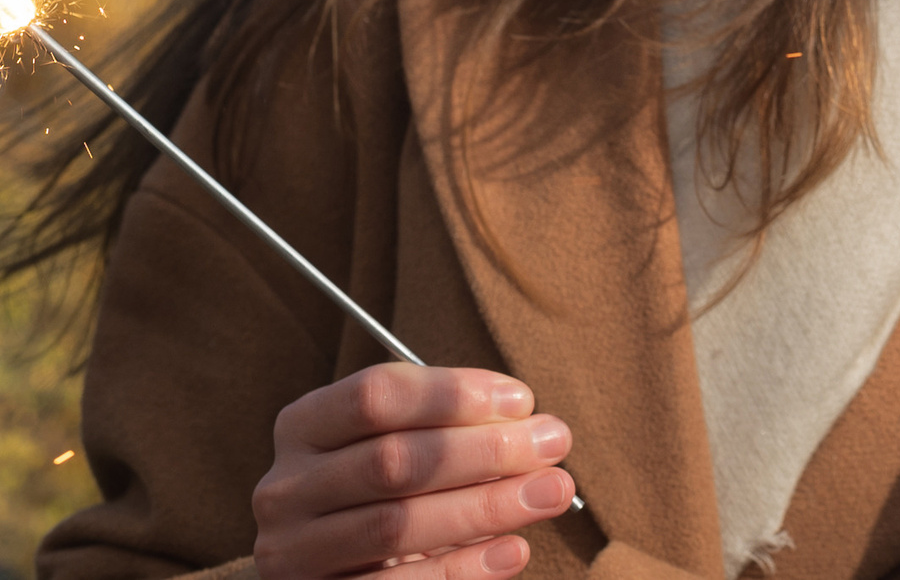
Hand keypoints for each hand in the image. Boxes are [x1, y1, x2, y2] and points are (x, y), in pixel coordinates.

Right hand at [251, 364, 577, 579]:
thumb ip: (450, 425)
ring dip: (486, 507)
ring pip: (396, 525)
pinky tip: (514, 551)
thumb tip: (528, 420)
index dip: (453, 394)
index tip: (522, 400)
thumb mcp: (401, 442)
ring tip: (553, 492)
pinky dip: (461, 570)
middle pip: (392, 461)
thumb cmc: (383, 488)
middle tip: (555, 444)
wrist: (336, 567)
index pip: (376, 395)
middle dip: (485, 450)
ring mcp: (293, 551)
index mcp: (305, 426)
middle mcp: (287, 488)